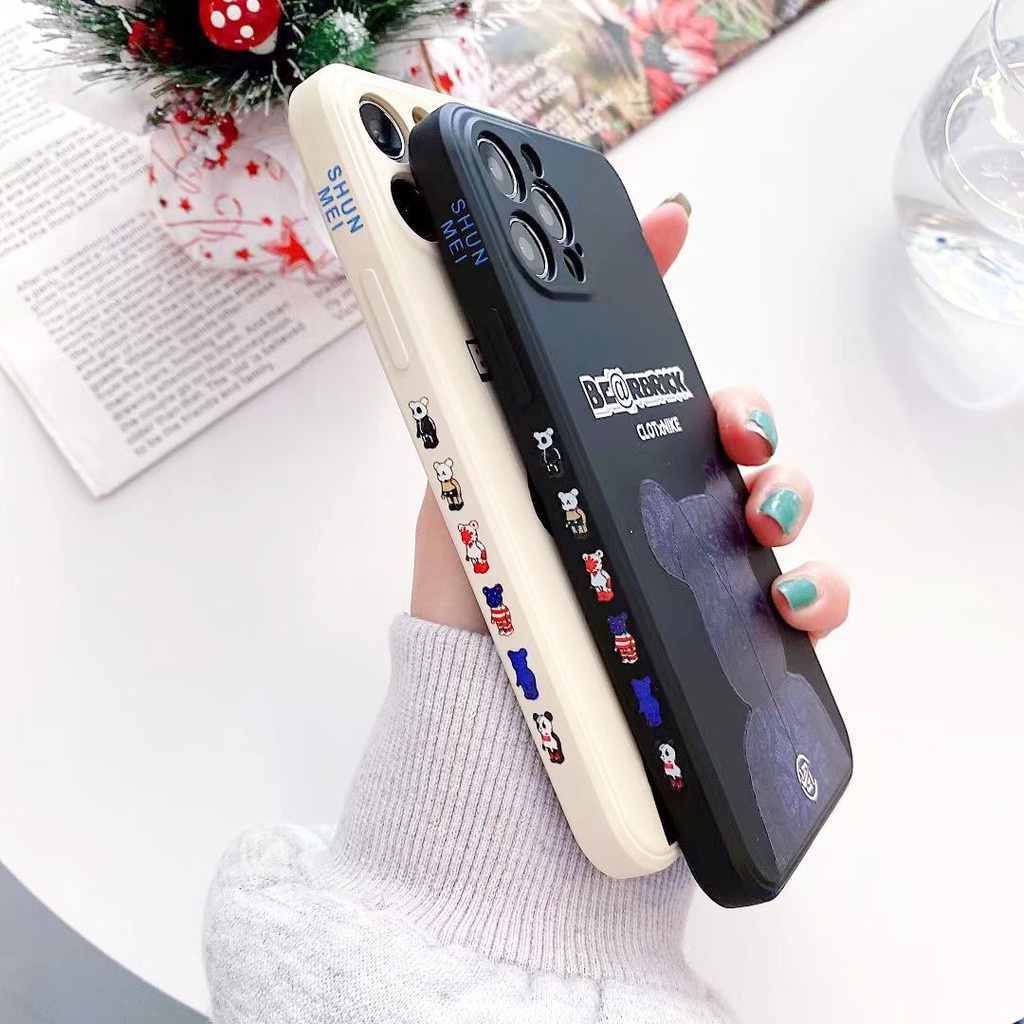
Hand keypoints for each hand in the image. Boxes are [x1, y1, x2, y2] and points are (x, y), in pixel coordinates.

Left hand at [411, 197, 849, 642]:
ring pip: (785, 506)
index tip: (675, 229)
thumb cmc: (474, 574)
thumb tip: (477, 288)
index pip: (662, 379)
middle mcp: (664, 501)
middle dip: (751, 417)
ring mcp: (702, 562)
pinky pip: (807, 604)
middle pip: (741, 436)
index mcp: (609, 456)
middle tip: (736, 432)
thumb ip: (484, 381)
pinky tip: (790, 597)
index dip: (669, 301)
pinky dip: (819, 592)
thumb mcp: (467, 464)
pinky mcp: (730, 631)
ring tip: (762, 517)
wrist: (484, 687)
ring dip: (790, 495)